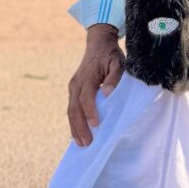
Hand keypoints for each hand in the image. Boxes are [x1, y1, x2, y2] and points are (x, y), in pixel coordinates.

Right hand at [67, 24, 123, 146]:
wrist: (98, 43)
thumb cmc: (110, 54)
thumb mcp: (117, 62)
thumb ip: (114, 77)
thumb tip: (107, 93)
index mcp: (87, 77)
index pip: (86, 97)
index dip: (90, 111)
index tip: (95, 125)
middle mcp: (76, 83)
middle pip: (74, 108)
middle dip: (79, 126)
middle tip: (86, 143)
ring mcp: (73, 87)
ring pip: (70, 110)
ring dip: (74, 127)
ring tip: (81, 143)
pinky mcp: (74, 90)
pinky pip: (72, 108)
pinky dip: (74, 121)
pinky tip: (78, 133)